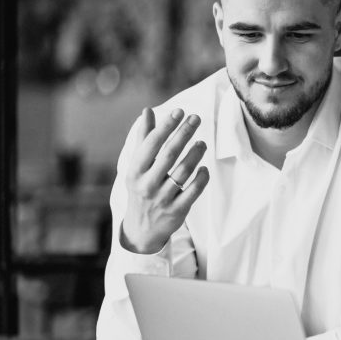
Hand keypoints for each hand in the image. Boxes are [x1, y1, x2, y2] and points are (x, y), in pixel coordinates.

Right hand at [120, 107, 209, 253]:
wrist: (141, 229)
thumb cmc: (141, 189)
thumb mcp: (137, 166)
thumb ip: (144, 139)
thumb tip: (147, 111)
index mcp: (135, 170)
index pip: (151, 144)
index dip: (166, 126)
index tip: (179, 111)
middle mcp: (147, 184)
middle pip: (169, 154)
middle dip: (183, 133)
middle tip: (196, 118)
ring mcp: (162, 198)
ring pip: (183, 172)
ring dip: (195, 154)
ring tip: (202, 143)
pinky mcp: (177, 211)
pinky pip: (193, 191)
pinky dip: (201, 178)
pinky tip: (205, 168)